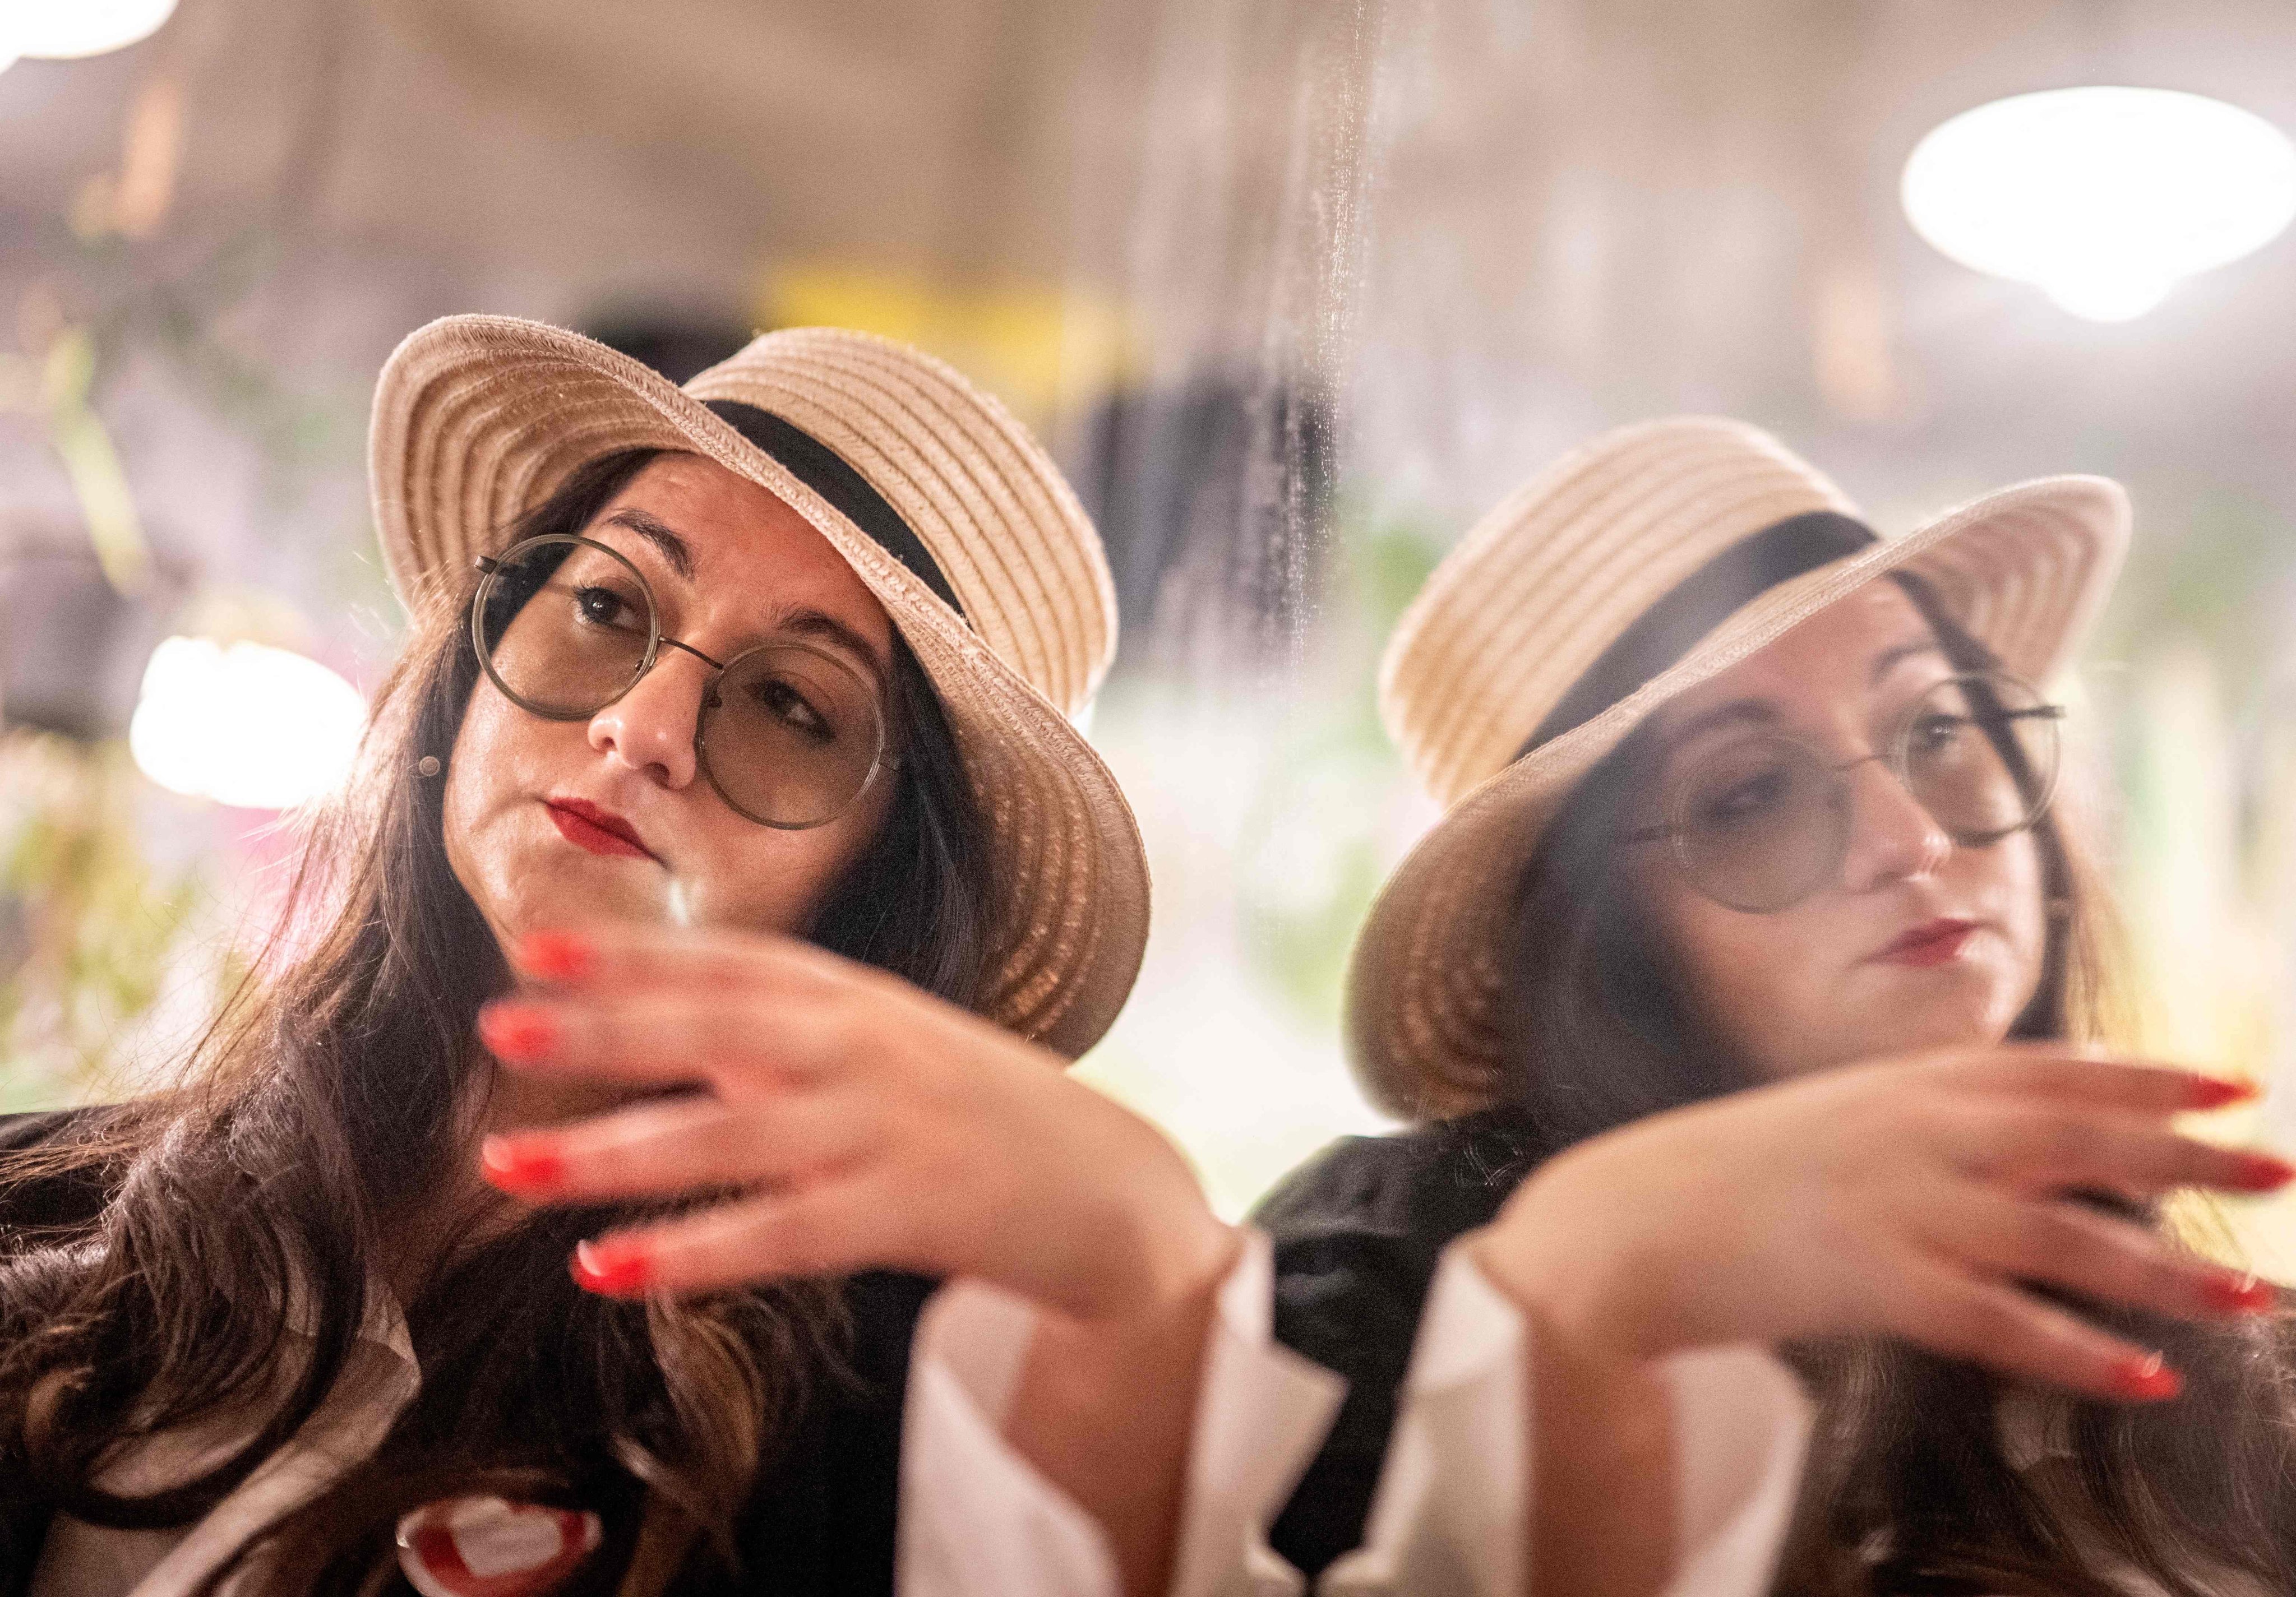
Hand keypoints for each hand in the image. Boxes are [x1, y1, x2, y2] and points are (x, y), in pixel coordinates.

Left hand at [472, 925, 1237, 1320]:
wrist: (1117, 1191)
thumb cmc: (987, 1116)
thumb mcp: (896, 1048)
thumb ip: (791, 1036)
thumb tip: (663, 1027)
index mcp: (860, 1001)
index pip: (732, 960)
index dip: (633, 951)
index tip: (536, 947)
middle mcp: (866, 1048)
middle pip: (716, 1026)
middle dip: (602, 1026)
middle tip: (497, 1028)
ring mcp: (887, 1128)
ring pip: (729, 1132)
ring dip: (610, 1151)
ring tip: (507, 1169)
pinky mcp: (909, 1212)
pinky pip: (781, 1233)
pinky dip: (692, 1251)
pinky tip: (611, 1267)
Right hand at [1468, 1045, 2286, 1401]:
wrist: (1626, 1220)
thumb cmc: (1725, 1173)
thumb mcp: (1832, 1115)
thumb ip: (1920, 1116)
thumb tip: (2010, 1128)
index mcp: (1904, 1083)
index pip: (2052, 1067)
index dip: (2150, 1072)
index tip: (2234, 1079)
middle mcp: (1916, 1131)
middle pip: (2081, 1136)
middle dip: (2191, 1153)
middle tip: (2281, 1166)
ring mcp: (1899, 1204)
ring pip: (2062, 1233)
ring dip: (2168, 1269)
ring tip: (2255, 1297)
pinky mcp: (1875, 1282)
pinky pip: (2001, 1323)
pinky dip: (2080, 1353)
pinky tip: (2146, 1379)